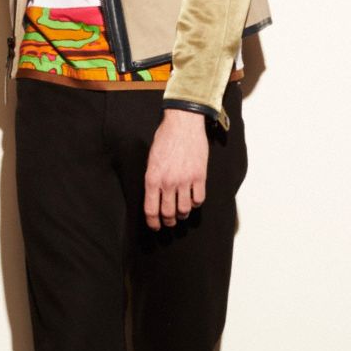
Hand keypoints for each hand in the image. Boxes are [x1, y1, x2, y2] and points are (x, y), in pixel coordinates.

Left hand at [143, 108, 208, 230]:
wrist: (183, 124)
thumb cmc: (165, 139)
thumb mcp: (151, 160)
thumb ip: (152, 179)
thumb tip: (154, 197)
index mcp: (152, 178)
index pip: (151, 210)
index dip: (153, 222)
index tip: (155, 226)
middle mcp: (168, 182)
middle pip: (168, 213)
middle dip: (168, 221)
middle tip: (169, 221)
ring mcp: (185, 180)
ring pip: (184, 210)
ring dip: (182, 215)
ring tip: (181, 212)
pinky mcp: (199, 176)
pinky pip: (198, 199)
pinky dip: (195, 203)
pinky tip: (192, 199)